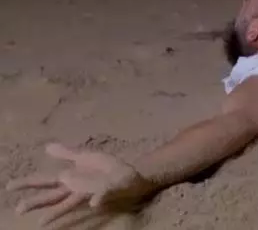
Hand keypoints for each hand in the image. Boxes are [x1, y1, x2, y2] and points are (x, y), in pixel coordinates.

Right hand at [6, 143, 150, 225]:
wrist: (133, 174)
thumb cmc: (108, 168)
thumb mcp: (86, 156)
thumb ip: (67, 153)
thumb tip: (46, 147)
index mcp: (71, 178)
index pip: (45, 181)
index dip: (28, 183)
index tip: (8, 187)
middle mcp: (78, 189)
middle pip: (53, 197)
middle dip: (37, 202)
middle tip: (19, 209)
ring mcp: (92, 192)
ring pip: (72, 202)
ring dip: (58, 210)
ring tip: (42, 221)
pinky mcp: (109, 191)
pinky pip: (102, 195)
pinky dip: (97, 199)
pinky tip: (92, 203)